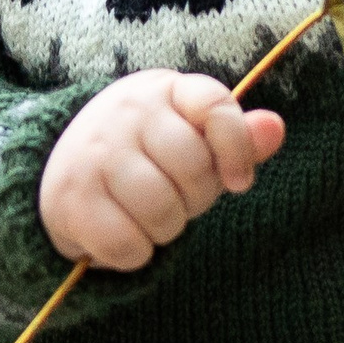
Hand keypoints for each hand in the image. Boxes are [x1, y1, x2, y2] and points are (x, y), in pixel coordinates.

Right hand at [39, 69, 285, 270]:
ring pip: (161, 211)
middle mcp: (125, 111)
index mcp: (163, 88)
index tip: (240, 183)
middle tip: (176, 198)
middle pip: (192, 167)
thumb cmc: (149, 158)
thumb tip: (276, 127)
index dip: (237, 149)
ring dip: (166, 230)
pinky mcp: (70, 197)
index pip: (215, 105)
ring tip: (151, 217)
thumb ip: (237, 138)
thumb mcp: (195, 141)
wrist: (67, 176)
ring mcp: (94, 152)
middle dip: (196, 198)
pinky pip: (128, 244)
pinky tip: (124, 235)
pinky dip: (135, 254)